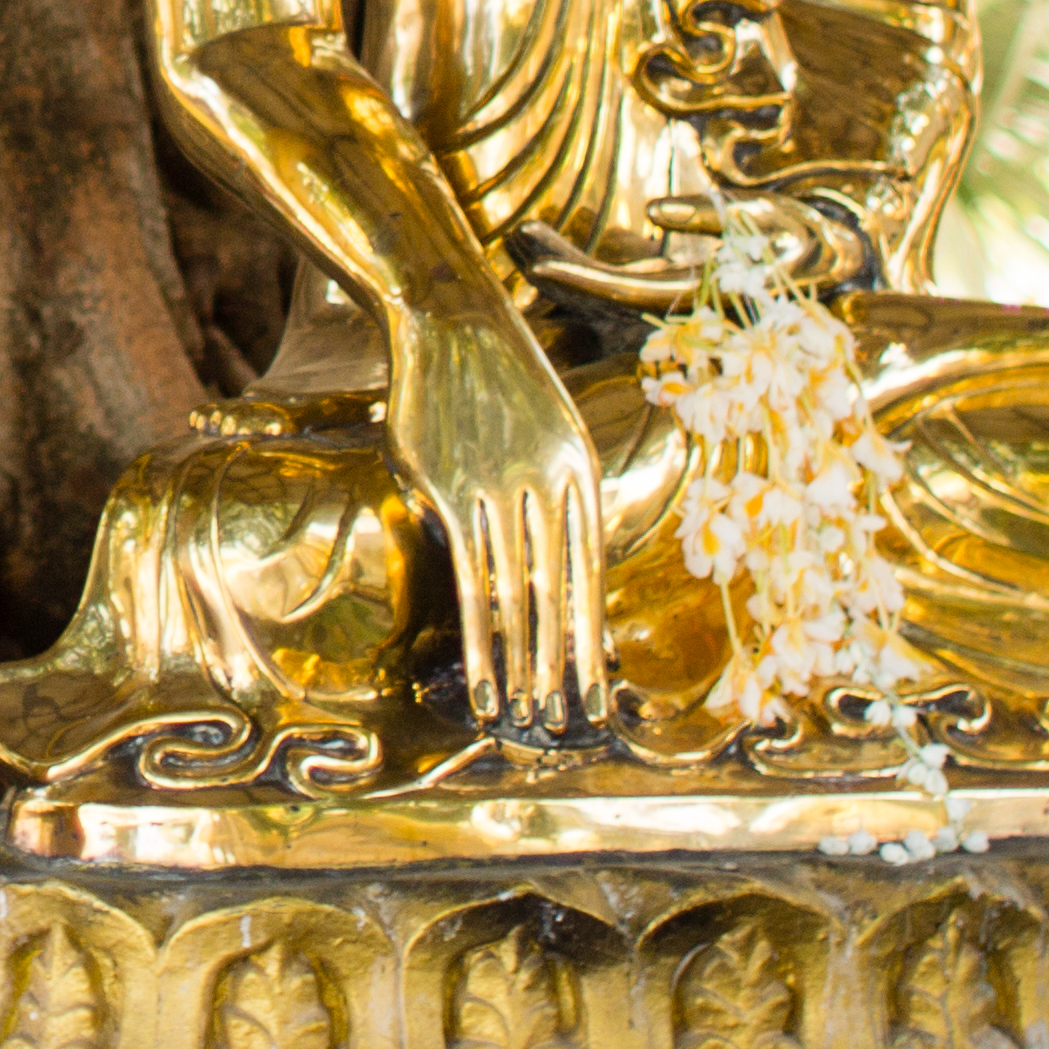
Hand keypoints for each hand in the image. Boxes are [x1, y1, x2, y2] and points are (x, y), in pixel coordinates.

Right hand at [381, 298, 611, 742]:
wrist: (451, 322)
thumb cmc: (500, 385)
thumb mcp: (551, 433)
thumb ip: (555, 501)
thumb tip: (549, 570)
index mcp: (581, 473)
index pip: (592, 577)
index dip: (594, 642)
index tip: (598, 697)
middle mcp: (547, 484)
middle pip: (560, 595)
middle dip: (564, 669)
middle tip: (567, 726)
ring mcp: (498, 486)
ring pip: (516, 593)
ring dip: (520, 664)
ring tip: (521, 716)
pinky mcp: (450, 488)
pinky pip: (471, 575)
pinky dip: (479, 632)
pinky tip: (480, 669)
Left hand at [524, 192, 866, 308]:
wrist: (829, 266)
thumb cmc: (799, 241)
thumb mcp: (762, 218)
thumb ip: (709, 215)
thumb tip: (654, 211)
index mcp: (700, 294)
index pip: (628, 294)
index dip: (582, 282)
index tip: (539, 268)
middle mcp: (678, 303)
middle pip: (604, 296)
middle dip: (561, 273)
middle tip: (515, 244)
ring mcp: (671, 297)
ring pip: (604, 290)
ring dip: (564, 265)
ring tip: (521, 235)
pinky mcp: (669, 287)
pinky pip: (615, 281)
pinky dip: (581, 264)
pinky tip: (543, 240)